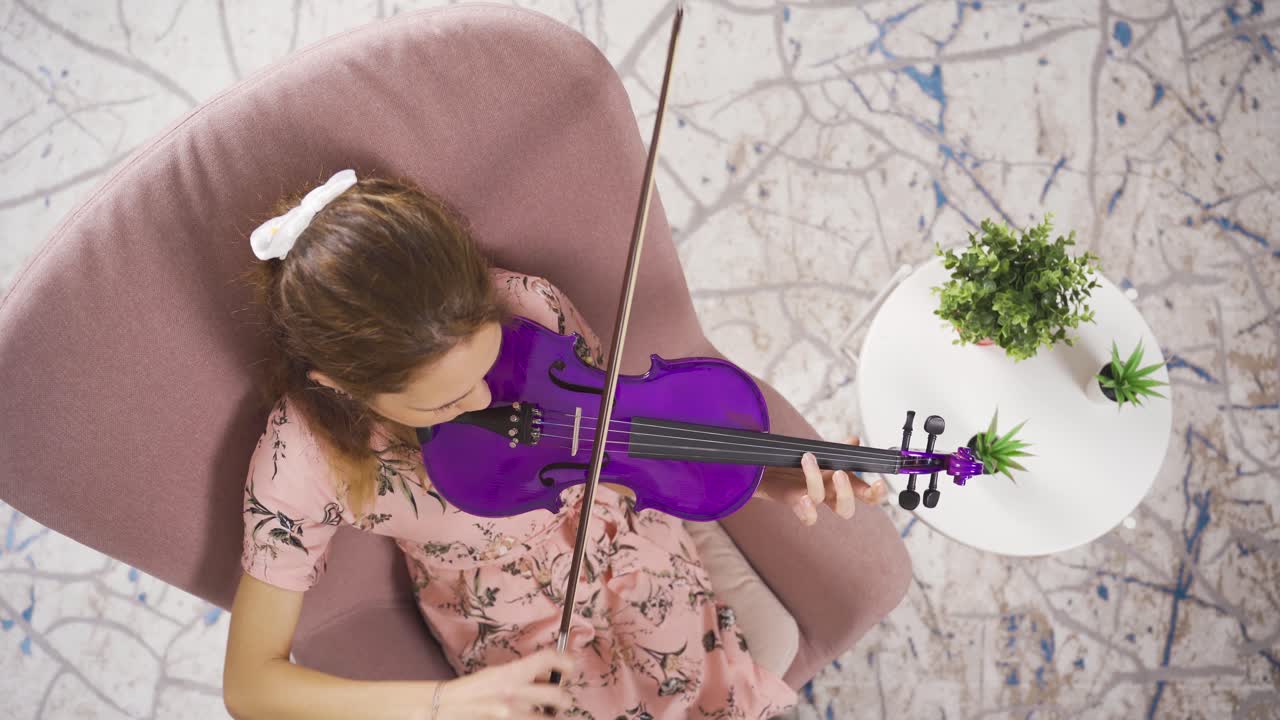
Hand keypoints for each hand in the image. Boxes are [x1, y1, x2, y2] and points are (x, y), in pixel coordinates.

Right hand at [427, 649, 574, 718]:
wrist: (448, 707)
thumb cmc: (473, 690)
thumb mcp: (498, 674)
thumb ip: (523, 674)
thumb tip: (547, 674)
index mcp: (511, 673)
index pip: (547, 659)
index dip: (565, 661)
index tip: (571, 667)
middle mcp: (515, 694)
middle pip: (558, 695)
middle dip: (564, 699)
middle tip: (562, 701)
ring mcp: (513, 714)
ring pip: (549, 718)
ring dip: (552, 716)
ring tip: (549, 714)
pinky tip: (536, 717)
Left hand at [753, 436, 887, 524]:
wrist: (764, 467)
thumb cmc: (794, 463)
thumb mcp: (820, 453)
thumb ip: (839, 450)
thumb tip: (855, 440)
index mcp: (838, 483)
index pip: (864, 494)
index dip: (876, 493)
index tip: (880, 482)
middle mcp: (827, 495)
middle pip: (846, 509)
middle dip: (847, 493)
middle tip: (839, 473)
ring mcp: (810, 499)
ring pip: (823, 503)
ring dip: (817, 479)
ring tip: (808, 457)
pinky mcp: (793, 500)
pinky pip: (806, 516)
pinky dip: (807, 510)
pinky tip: (804, 497)